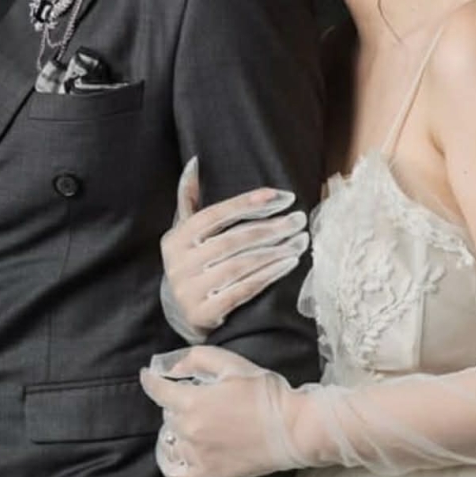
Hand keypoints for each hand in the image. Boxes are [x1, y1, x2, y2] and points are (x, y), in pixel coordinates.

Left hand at [140, 345, 306, 476]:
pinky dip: (172, 459)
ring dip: (177, 427)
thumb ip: (196, 359)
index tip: (147, 374)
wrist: (291, 429)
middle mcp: (189, 430)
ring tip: (191, 421)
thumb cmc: (263, 392)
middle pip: (167, 414)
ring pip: (171, 439)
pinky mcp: (207, 475)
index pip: (158, 390)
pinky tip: (176, 451)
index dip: (150, 379)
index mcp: (192, 401)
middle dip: (174, 402)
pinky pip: (176, 471)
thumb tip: (172, 367)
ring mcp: (196, 456)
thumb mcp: (230, 363)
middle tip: (193, 395)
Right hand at [160, 157, 308, 340]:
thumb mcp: (184, 233)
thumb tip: (195, 161)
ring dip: (275, 252)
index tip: (282, 196)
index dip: (248, 203)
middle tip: (298, 220)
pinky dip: (268, 275)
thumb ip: (189, 199)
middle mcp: (179, 264)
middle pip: (232, 240)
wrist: (179, 315)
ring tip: (300, 241)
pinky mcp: (204, 314)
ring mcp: (189, 291)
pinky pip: (243, 290)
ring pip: (240, 265)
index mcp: (175, 239)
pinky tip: (289, 263)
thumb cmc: (191, 264)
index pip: (215, 215)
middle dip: (270, 228)